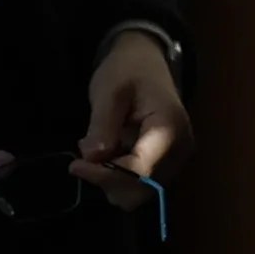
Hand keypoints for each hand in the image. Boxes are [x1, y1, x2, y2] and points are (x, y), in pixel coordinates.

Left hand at [74, 29, 193, 208]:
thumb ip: (102, 124)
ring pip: (138, 193)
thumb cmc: (128, 69)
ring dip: (111, 180)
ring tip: (97, 150)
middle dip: (108, 180)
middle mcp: (179, 151)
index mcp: (169, 129)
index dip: (105, 175)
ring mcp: (174, 160)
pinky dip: (118, 176)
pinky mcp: (165, 164)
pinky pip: (139, 184)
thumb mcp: (110, 90)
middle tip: (83, 159)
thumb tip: (92, 158)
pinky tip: (108, 153)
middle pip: (140, 190)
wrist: (146, 60)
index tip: (76, 165)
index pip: (138, 170)